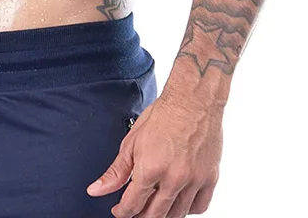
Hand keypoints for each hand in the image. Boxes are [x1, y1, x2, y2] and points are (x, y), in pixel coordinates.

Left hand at [86, 94, 222, 216]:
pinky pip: (200, 206)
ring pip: (178, 215)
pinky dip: (187, 209)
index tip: (119, 211)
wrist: (192, 101)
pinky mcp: (210, 178)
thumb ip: (116, 171)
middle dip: (141, 216)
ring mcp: (194, 180)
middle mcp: (173, 178)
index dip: (122, 212)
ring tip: (154, 208)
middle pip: (155, 215)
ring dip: (163, 215)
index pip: (133, 205)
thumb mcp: (131, 141)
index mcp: (150, 168)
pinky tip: (178, 202)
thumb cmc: (162, 115)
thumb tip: (97, 190)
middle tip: (135, 211)